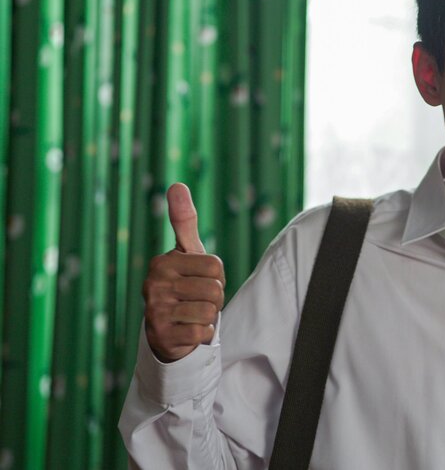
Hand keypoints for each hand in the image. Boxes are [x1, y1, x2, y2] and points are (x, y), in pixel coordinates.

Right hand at [143, 183, 224, 361]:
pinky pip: (202, 332)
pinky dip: (202, 334)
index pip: (216, 266)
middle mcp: (153, 284)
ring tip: (191, 315)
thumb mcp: (186, 253)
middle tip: (196, 301)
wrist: (166, 332)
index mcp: (162, 262)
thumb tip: (177, 184)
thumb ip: (183, 220)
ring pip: (210, 311)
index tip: (199, 281)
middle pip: (215, 289)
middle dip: (214, 298)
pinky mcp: (161, 336)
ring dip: (208, 317)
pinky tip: (187, 331)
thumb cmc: (182, 285)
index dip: (217, 276)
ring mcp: (154, 311)